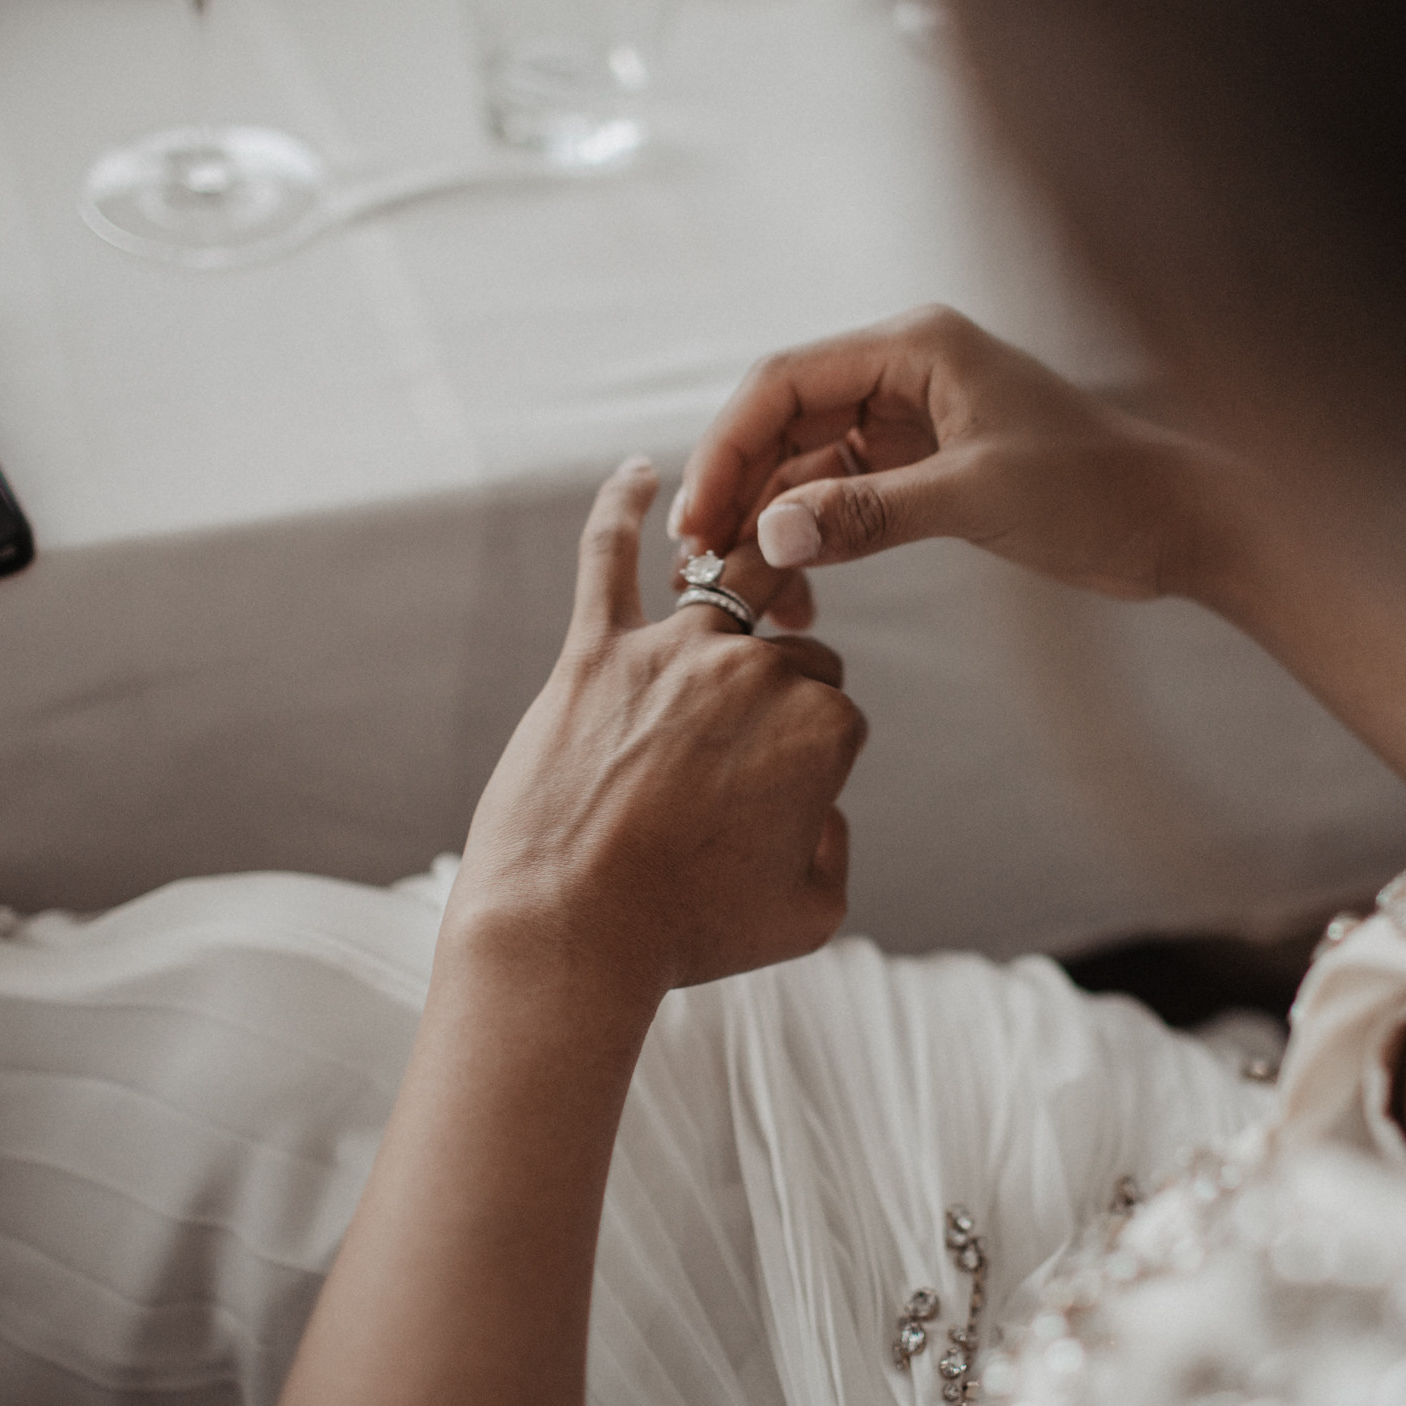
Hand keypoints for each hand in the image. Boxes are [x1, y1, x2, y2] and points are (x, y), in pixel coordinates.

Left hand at [447, 457, 867, 998]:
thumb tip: (820, 807)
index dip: (813, 754)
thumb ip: (835, 845)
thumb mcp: (810, 912)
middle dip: (775, 694)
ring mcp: (670, 651)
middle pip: (788, 650)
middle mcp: (753, 671)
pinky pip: (608, 556)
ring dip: (742, 590)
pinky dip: (621, 507)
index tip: (772, 803)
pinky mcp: (593, 651)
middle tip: (728, 764)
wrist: (568, 932)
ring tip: (738, 606)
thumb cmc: (687, 933)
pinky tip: (639, 473)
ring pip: (726, 593)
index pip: (837, 707)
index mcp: (820, 725)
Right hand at [670, 306, 1230, 624]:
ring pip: (810, 465)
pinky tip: (799, 589)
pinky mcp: (929, 467)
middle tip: (704, 566)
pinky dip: (817, 538)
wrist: (1182, 524)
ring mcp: (916, 419)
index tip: (697, 519)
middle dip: (741, 492)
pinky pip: (846, 495)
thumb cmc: (1099, 491)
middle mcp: (906, 370)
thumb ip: (870, 514)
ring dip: (774, 523)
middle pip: (785, 422)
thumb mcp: (978, 499)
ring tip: (747, 591)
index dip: (728, 448)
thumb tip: (770, 537)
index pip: (784, 381)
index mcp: (916, 345)